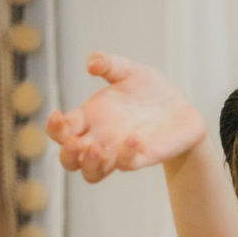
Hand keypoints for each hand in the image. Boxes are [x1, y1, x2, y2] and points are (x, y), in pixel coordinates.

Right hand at [47, 54, 206, 184]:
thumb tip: (91, 63)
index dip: (54, 127)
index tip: (58, 116)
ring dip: (89, 164)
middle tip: (75, 142)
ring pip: (91, 172)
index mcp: (90, 116)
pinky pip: (126, 165)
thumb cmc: (151, 89)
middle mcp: (100, 137)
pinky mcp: (142, 158)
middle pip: (69, 159)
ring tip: (96, 148)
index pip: (62, 130)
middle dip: (67, 154)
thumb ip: (110, 64)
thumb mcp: (130, 70)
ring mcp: (119, 151)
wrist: (183, 107)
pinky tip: (134, 139)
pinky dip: (126, 156)